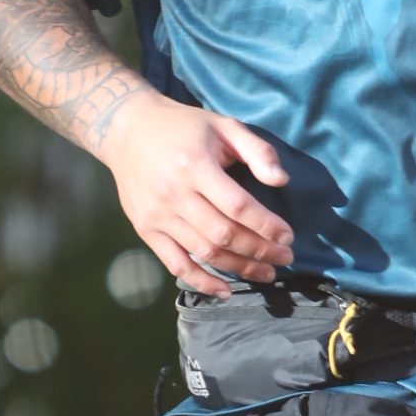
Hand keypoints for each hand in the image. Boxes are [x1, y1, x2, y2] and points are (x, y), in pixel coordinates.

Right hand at [99, 90, 293, 288]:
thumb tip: (281, 181)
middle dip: (259, 251)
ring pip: (204, 252)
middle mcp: (174, 194)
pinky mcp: (145, 229)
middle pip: (223, 234)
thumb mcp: (224, 126)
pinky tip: (225, 290)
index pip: (237, 206)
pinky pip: (175, 263)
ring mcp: (157, 215)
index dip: (266, 226)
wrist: (127, 130)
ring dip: (239, 268)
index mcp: (195, 165)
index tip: (288, 237)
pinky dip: (201, 281)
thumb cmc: (184, 127)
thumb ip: (257, 151)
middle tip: (285, 258)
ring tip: (266, 273)